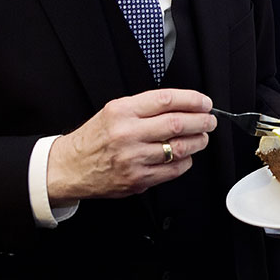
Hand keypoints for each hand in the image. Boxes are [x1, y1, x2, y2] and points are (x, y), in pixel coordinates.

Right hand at [46, 89, 216, 204]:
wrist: (69, 168)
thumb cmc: (94, 137)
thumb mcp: (114, 111)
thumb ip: (146, 107)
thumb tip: (183, 104)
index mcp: (122, 111)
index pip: (167, 100)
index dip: (193, 100)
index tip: (205, 102)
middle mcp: (127, 134)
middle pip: (177, 123)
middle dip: (202, 121)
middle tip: (210, 120)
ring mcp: (133, 158)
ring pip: (179, 148)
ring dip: (198, 141)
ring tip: (202, 137)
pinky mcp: (137, 179)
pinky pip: (173, 170)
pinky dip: (186, 161)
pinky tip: (186, 156)